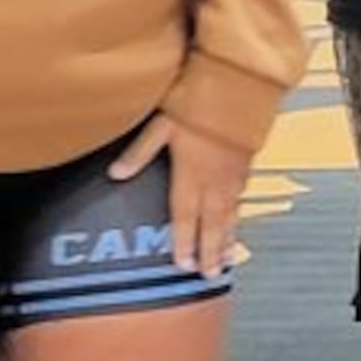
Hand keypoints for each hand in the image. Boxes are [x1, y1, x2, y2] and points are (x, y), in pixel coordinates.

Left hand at [108, 115, 256, 275]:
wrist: (241, 84)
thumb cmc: (198, 100)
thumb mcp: (161, 123)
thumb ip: (139, 151)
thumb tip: (114, 175)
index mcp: (192, 172)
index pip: (185, 215)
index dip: (184, 242)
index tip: (183, 266)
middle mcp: (215, 178)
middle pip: (212, 223)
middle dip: (210, 252)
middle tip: (210, 276)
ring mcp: (234, 172)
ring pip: (230, 214)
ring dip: (227, 239)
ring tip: (226, 260)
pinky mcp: (246, 162)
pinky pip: (240, 197)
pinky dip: (237, 215)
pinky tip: (236, 220)